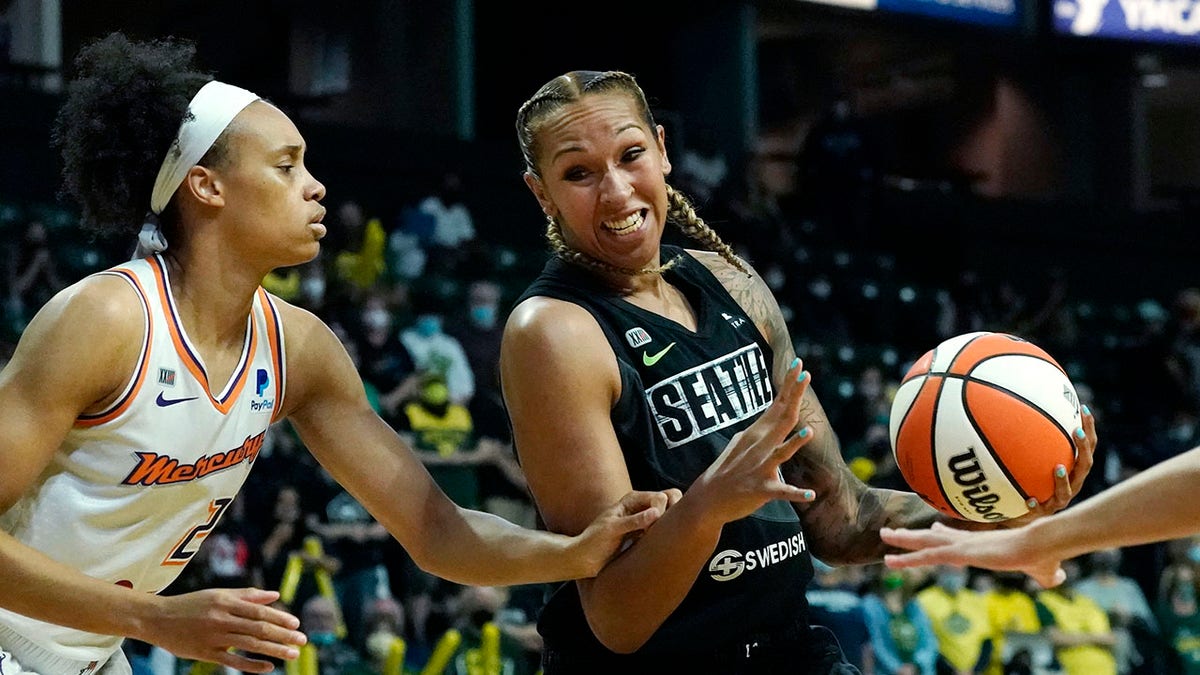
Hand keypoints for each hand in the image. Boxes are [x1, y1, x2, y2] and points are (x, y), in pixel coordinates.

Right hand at [139, 588, 306, 672]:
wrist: (156, 618)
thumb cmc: (192, 604)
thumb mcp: (219, 594)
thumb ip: (247, 595)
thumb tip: (275, 595)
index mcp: (226, 601)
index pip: (259, 611)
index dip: (280, 618)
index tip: (296, 624)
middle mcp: (222, 618)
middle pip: (258, 628)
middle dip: (283, 636)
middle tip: (303, 641)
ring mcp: (213, 637)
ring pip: (249, 644)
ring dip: (274, 650)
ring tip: (292, 655)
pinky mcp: (205, 653)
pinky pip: (233, 661)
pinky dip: (252, 665)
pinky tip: (268, 667)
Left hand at [574, 488, 682, 576]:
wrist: (585, 559)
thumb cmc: (594, 541)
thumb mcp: (613, 529)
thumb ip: (634, 521)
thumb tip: (657, 513)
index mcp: (632, 499)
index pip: (660, 497)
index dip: (662, 511)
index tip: (651, 528)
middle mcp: (641, 507)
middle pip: (669, 501)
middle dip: (672, 514)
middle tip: (660, 532)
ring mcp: (644, 520)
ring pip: (668, 517)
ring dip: (669, 527)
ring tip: (658, 540)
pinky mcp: (645, 535)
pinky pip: (662, 531)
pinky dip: (664, 536)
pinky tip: (657, 547)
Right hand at [688, 358, 817, 526]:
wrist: (708, 498)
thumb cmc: (729, 468)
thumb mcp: (744, 441)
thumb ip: (762, 427)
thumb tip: (775, 410)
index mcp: (757, 433)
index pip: (777, 404)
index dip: (789, 386)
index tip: (799, 365)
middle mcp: (760, 446)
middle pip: (782, 418)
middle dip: (794, 396)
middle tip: (805, 375)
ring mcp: (760, 468)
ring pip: (780, 454)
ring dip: (794, 444)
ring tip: (810, 432)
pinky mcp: (761, 490)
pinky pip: (781, 491)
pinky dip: (795, 493)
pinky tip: (810, 494)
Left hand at [881, 521, 1065, 588]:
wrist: (1044, 545)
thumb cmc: (1046, 555)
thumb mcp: (1044, 569)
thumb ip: (1047, 574)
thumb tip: (1060, 577)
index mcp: (983, 543)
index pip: (957, 537)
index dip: (943, 534)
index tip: (933, 531)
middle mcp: (968, 540)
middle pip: (934, 537)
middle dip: (913, 535)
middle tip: (892, 533)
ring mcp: (962, 545)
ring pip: (925, 543)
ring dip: (903, 541)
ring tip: (883, 537)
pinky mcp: (960, 553)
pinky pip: (927, 556)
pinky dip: (908, 559)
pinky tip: (892, 561)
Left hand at [1004, 405, 1097, 526]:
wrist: (1022, 512)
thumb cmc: (1029, 478)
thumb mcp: (1030, 456)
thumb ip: (1030, 434)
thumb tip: (1019, 401)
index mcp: (1073, 468)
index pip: (1087, 446)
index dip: (1089, 429)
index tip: (1083, 409)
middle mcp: (1072, 483)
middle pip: (1085, 465)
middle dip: (1083, 447)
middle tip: (1076, 431)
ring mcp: (1059, 500)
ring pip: (1067, 491)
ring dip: (1063, 480)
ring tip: (1058, 468)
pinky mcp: (1043, 513)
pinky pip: (1040, 509)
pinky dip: (1035, 503)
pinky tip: (1028, 499)